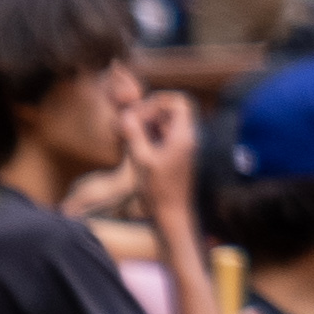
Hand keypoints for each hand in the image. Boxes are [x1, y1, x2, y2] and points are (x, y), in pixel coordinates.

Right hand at [117, 82, 196, 215]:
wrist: (172, 213)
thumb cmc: (158, 189)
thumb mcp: (142, 160)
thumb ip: (135, 134)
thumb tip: (127, 114)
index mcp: (184, 136)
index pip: (180, 102)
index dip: (159, 101)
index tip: (140, 113)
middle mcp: (187, 138)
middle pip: (171, 109)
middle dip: (148, 111)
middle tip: (128, 122)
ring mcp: (182, 146)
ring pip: (165, 122)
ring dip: (146, 122)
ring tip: (125, 132)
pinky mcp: (175, 154)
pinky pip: (162, 135)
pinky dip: (148, 133)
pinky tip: (132, 142)